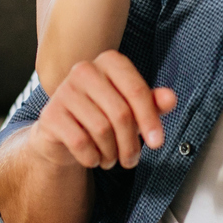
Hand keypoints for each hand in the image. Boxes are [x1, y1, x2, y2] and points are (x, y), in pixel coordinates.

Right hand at [34, 52, 177, 169]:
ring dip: (111, 153)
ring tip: (111, 159)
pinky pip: (80, 142)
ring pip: (101, 129)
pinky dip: (92, 157)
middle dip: (131, 144)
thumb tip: (171, 98)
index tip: (158, 143)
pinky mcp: (51, 114)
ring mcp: (64, 90)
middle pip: (121, 113)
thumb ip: (153, 103)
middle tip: (132, 161)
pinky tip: (93, 159)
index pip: (137, 90)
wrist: (63, 135)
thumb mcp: (132, 109)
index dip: (150, 120)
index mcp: (109, 62)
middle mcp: (85, 70)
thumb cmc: (103, 116)